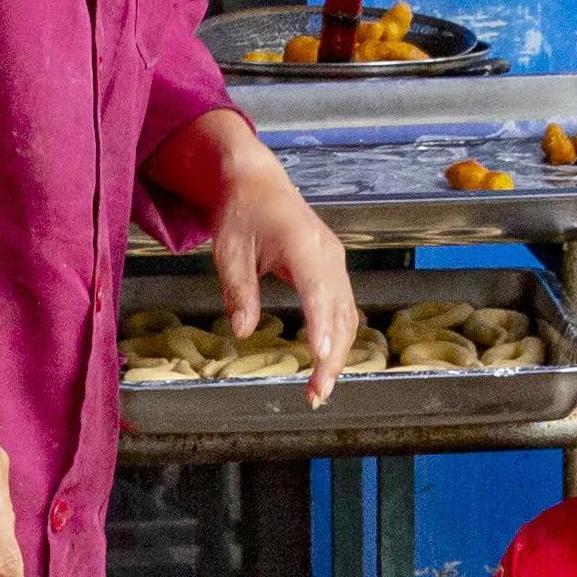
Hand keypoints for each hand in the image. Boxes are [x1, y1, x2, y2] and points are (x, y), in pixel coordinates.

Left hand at [182, 115, 358, 403]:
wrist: (257, 182)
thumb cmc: (241, 213)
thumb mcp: (229, 251)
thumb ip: (238, 291)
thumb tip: (242, 332)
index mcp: (303, 245)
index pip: (317, 292)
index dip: (320, 327)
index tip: (320, 358)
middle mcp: (329, 255)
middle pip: (340, 313)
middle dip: (332, 357)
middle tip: (316, 395)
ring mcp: (336, 262)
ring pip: (347, 315)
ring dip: (338, 353)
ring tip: (321, 388)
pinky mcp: (334, 269)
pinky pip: (343, 308)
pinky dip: (338, 337)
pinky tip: (326, 362)